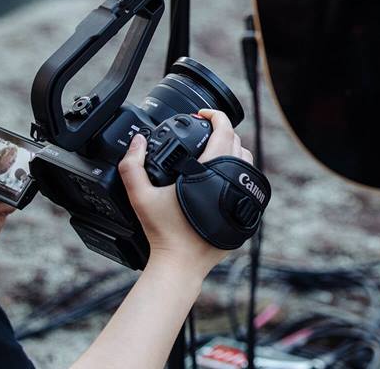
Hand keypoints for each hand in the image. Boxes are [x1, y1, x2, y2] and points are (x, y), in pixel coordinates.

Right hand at [118, 109, 252, 277]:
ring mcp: (241, 197)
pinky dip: (237, 171)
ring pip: (246, 161)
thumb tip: (137, 140)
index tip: (201, 114)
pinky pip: (247, 182)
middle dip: (221, 130)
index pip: (224, 130)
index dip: (214, 115)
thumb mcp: (140, 196)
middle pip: (237, 142)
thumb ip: (132, 165)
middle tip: (203, 131)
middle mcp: (232, 181)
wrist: (181, 265)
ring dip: (232, 150)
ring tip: (212, 150)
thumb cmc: (164, 232)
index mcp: (211, 171)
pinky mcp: (245, 212)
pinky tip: (220, 176)